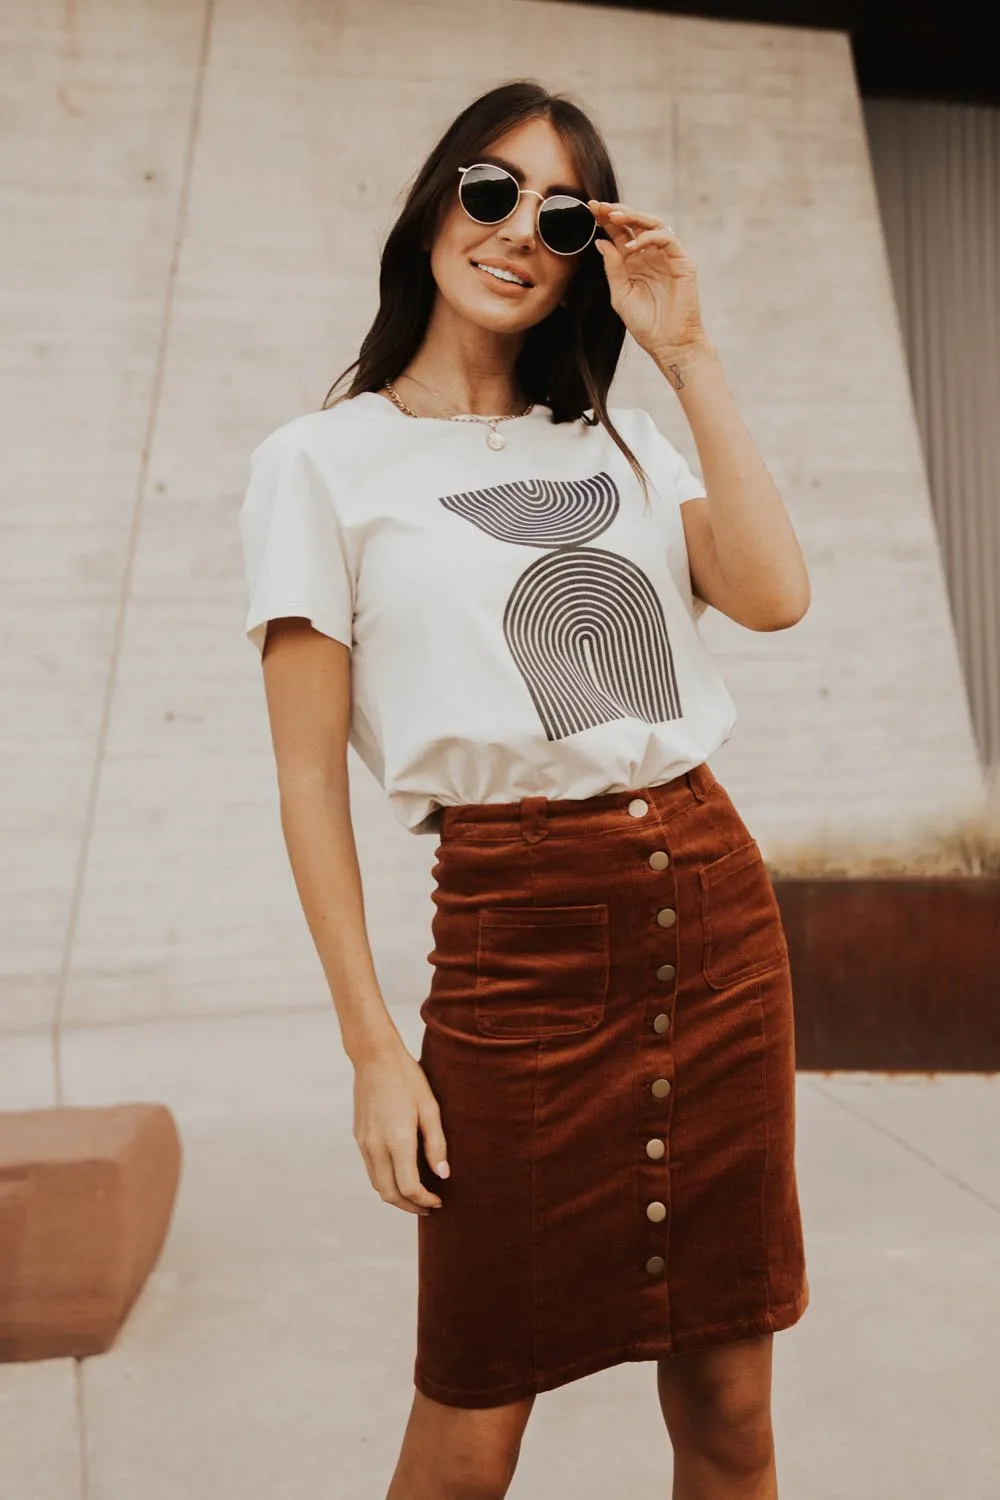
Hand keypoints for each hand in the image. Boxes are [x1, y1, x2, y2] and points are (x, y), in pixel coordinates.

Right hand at [352, 1037, 448, 1215]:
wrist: (374, 1057)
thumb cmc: (407, 1078)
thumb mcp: (429, 1108)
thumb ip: (436, 1144)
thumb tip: (443, 1175)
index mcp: (396, 1140)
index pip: (409, 1187)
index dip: (424, 1200)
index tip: (439, 1201)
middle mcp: (376, 1146)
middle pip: (389, 1194)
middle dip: (410, 1206)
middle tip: (429, 1206)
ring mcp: (364, 1143)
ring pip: (377, 1185)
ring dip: (396, 1196)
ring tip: (417, 1195)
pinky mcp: (359, 1137)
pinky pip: (371, 1170)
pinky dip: (386, 1181)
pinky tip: (401, 1174)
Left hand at [589, 199, 708, 362]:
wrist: (668, 344)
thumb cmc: (645, 324)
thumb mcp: (620, 295)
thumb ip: (612, 268)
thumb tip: (600, 242)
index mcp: (634, 262)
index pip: (620, 233)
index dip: (606, 220)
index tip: (590, 209)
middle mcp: (650, 255)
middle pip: (635, 223)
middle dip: (617, 211)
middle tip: (600, 206)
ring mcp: (667, 256)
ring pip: (653, 224)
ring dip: (633, 216)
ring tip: (614, 217)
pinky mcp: (682, 262)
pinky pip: (667, 239)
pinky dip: (648, 237)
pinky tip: (631, 246)